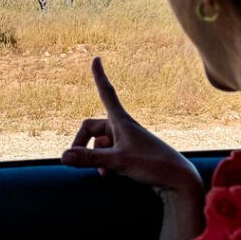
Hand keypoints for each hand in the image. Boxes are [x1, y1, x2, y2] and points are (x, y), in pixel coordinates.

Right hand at [62, 56, 203, 203]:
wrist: (177, 180)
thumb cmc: (152, 165)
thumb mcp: (117, 161)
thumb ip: (89, 159)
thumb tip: (63, 156)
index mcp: (121, 121)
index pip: (106, 93)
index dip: (99, 76)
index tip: (97, 58)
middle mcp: (122, 128)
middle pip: (91, 128)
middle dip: (82, 144)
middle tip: (74, 159)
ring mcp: (126, 142)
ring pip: (98, 145)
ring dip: (95, 157)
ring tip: (105, 171)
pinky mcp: (130, 155)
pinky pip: (107, 155)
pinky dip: (103, 163)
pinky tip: (109, 175)